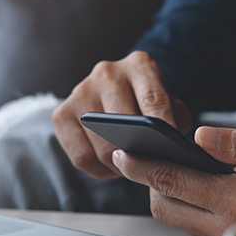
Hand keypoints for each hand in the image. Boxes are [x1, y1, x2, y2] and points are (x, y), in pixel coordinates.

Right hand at [52, 51, 191, 178]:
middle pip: (123, 126)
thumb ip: (174, 122)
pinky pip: (81, 157)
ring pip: (102, 147)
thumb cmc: (148, 103)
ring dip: (119, 166)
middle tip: (148, 169)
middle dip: (138, 154)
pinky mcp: (61, 114)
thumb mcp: (171, 105)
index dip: (163, 127)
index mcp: (139, 65)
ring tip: (131, 168)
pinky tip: (110, 167)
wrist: (117, 91)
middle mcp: (107, 74)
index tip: (170, 150)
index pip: (153, 98)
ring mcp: (80, 92)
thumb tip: (167, 149)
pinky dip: (99, 170)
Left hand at [112, 126, 235, 235]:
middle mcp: (225, 228)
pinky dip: (182, 205)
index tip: (123, 155)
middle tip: (145, 159)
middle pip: (162, 206)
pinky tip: (191, 188)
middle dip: (149, 182)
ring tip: (168, 169)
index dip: (141, 166)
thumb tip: (201, 137)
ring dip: (164, 194)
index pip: (171, 181)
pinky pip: (189, 226)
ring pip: (173, 218)